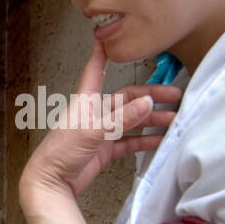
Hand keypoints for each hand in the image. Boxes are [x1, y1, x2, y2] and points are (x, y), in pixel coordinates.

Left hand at [20, 41, 179, 199]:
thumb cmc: (60, 154)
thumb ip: (121, 118)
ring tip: (174, 119)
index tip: (108, 40)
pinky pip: (129, 142)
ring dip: (151, 119)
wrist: (50, 183)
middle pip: (126, 99)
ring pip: (131, 121)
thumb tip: (147, 102)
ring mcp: (100, 133)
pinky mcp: (103, 151)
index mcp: (85, 103)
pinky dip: (144, 140)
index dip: (102, 56)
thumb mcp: (92, 132)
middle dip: (150, 97)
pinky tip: (160, 139)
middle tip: (174, 96)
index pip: (95, 73)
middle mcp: (94, 115)